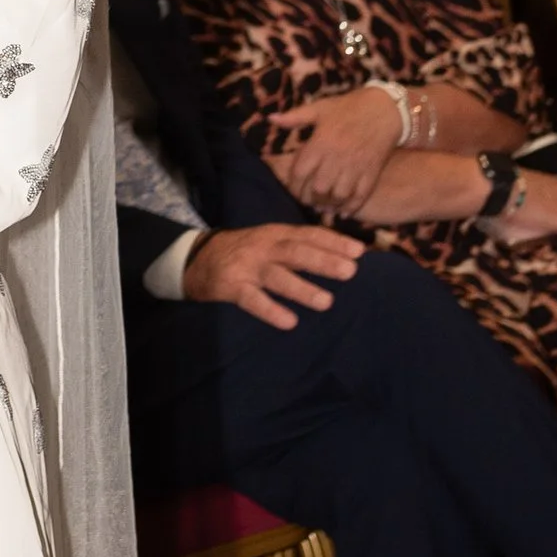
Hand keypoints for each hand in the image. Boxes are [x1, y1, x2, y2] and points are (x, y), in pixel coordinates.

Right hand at [184, 221, 363, 328]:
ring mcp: (247, 267)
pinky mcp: (231, 287)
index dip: (333, 242)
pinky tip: (289, 322)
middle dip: (323, 260)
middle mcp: (263, 247)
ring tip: (326, 302)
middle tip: (350, 272)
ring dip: (302, 288)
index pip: (307, 235)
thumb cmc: (245, 252)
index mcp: (275, 234)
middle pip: (295, 252)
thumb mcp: (270, 241)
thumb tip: (343, 256)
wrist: (197, 259)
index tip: (359, 251)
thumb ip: (300, 248)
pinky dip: (271, 310)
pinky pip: (252, 300)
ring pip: (277, 276)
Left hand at [261, 85, 407, 211]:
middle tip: (308, 201)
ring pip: (339, 196)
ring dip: (329, 205)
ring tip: (323, 206)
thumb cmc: (349, 107)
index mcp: (321, 143)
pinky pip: (360, 196)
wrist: (385, 109)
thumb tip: (270, 119)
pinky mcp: (371, 172)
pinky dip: (351, 207)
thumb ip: (295, 117)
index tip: (294, 190)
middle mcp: (336, 157)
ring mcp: (356, 167)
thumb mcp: (320, 108)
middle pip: (319, 189)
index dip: (294, 186)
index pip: (300, 173)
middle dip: (311, 198)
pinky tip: (343, 212)